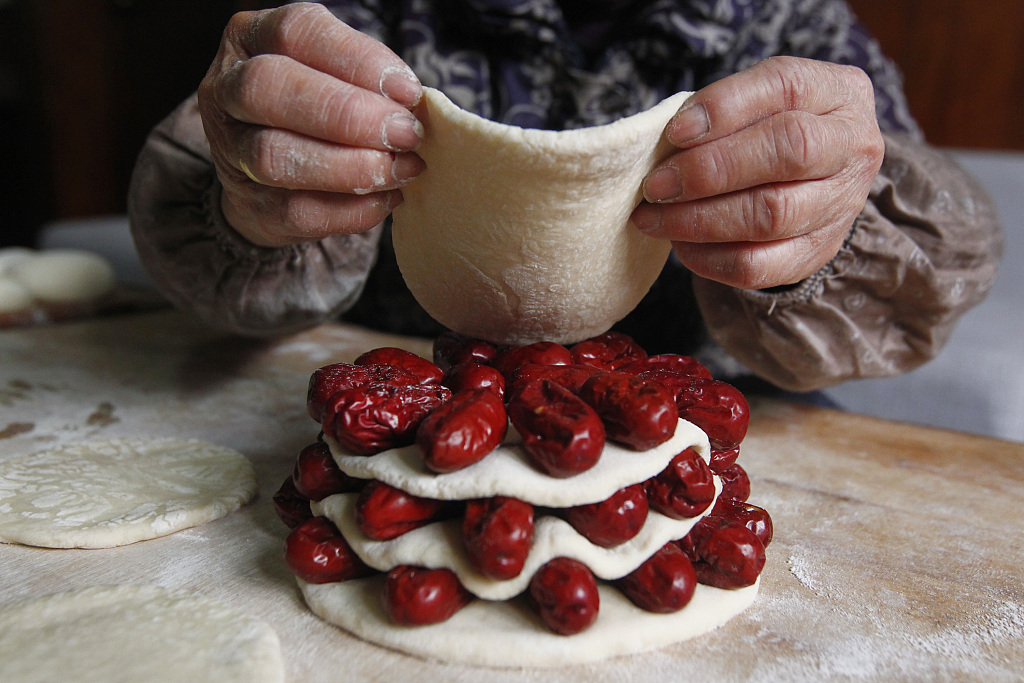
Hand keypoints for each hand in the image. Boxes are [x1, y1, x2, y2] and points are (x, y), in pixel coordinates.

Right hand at [197, 3, 423, 246]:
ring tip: (401, 170)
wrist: (270, 179)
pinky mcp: (249, 204)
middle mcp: (227, 88)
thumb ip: (366, 81)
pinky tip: (385, 199)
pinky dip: (350, 209)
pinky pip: (296, 210)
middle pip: (271, 88)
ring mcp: (229, 149)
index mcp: (252, 37)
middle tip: (405, 135)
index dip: (357, 60)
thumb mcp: (334, 75)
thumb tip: (413, 106)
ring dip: (350, 167)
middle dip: (347, 114)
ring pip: (275, 155)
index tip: (407, 91)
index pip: (297, 32)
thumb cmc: (315, 110)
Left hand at [631, 56, 883, 289]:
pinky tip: (680, 245)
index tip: (674, 132)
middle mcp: (853, 146)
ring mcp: (842, 204)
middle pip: (789, 152)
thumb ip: (722, 110)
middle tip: (656, 186)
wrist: (812, 177)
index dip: (726, 108)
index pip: (785, 87)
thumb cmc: (770, 128)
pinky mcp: (819, 252)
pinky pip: (760, 266)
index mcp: (838, 92)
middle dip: (709, 170)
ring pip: (771, 215)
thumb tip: (668, 143)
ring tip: (656, 218)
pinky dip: (710, 258)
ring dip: (700, 220)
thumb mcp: (757, 100)